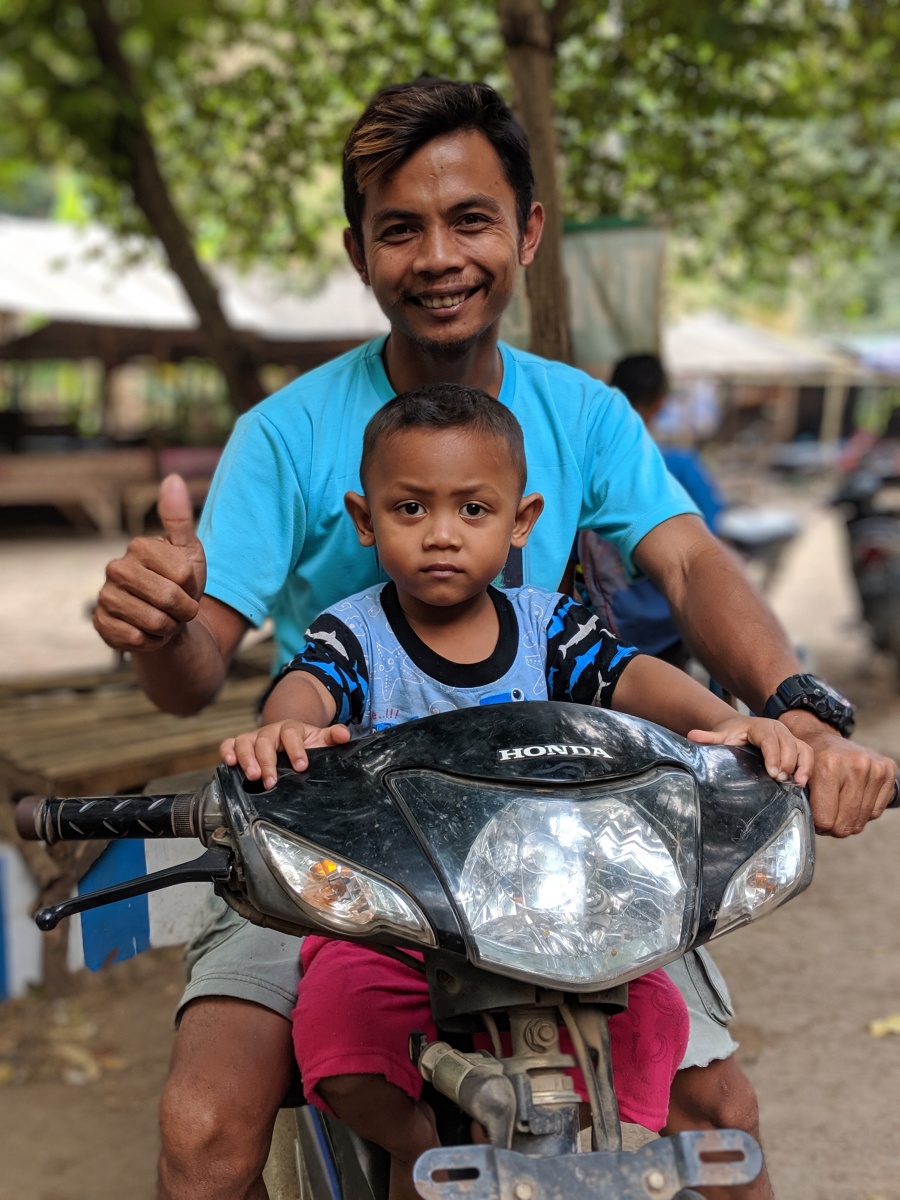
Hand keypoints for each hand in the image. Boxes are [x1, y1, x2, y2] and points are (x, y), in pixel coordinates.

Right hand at [93, 475, 207, 651]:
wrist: (167, 621)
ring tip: (164, 619)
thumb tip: (172, 479)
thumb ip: (180, 518)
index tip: (186, 586)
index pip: (183, 574)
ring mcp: (105, 597)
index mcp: (138, 546)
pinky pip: (137, 639)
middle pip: (168, 598)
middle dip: (184, 610)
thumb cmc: (180, 584)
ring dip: (169, 627)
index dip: (193, 587)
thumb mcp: (189, 551)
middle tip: (179, 608)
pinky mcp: (100, 624)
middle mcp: (115, 568)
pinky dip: (152, 641)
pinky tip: (147, 632)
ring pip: (154, 621)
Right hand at [221, 719, 351, 788]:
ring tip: (252, 776)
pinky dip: (226, 752)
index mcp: (291, 728)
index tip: (301, 766)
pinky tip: (229, 763)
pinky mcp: (240, 744)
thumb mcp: (319, 739)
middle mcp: (270, 731)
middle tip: (270, 781)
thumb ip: (332, 736)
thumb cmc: (303, 742)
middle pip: (265, 741)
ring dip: (247, 759)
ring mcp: (253, 737)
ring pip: (245, 742)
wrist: (286, 737)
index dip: (295, 749)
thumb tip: (345, 735)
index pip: (291, 734)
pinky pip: (228, 744)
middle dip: (267, 761)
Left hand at [688, 715, 813, 787]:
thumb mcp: (721, 735)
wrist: (740, 729)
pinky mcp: (797, 747)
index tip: (773, 773)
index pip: (770, 739)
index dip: (773, 755)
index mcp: (761, 726)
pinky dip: (808, 769)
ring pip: (803, 749)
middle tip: (781, 781)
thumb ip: (709, 737)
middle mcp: (779, 729)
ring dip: (803, 766)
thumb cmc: (732, 734)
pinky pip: (808, 756)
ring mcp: (790, 738)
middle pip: (790, 744)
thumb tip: (692, 736)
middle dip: (788, 763)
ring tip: (797, 784)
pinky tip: (803, 784)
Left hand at [780, 711, 896, 836]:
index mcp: (829, 766)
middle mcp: (856, 766)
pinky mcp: (888, 770)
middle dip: (833, 826)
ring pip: (862, 820)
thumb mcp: (797, 776)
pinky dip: (863, 813)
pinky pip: (876, 812)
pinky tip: (853, 801)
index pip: (825, 819)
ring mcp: (875, 768)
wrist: (824, 738)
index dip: (818, 824)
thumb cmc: (810, 761)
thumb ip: (800, 800)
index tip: (815, 819)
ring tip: (838, 809)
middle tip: (826, 818)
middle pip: (845, 823)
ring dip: (848, 820)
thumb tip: (806, 825)